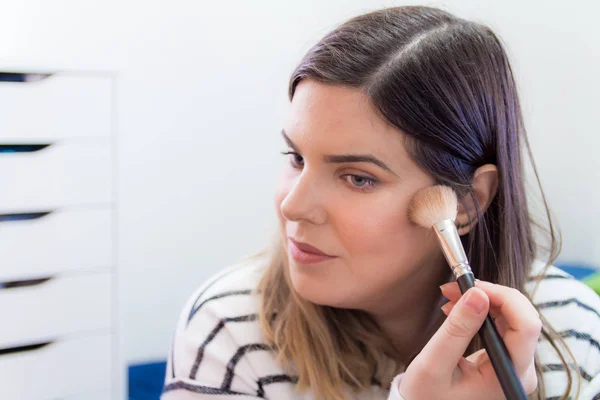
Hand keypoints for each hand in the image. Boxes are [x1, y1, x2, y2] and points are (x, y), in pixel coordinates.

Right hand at [397, 280, 540, 399]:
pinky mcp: (506, 360)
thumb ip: (458, 329)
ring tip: (451, 296)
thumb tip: (478, 293)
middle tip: (453, 287)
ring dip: (484, 299)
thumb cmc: (427, 396)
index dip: (503, 297)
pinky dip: (483, 310)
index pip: (526, 325)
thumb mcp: (434, 363)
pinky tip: (459, 308)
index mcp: (508, 376)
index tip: (471, 286)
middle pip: (522, 317)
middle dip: (490, 294)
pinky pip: (504, 325)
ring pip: (513, 317)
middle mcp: (520, 371)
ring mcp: (515, 366)